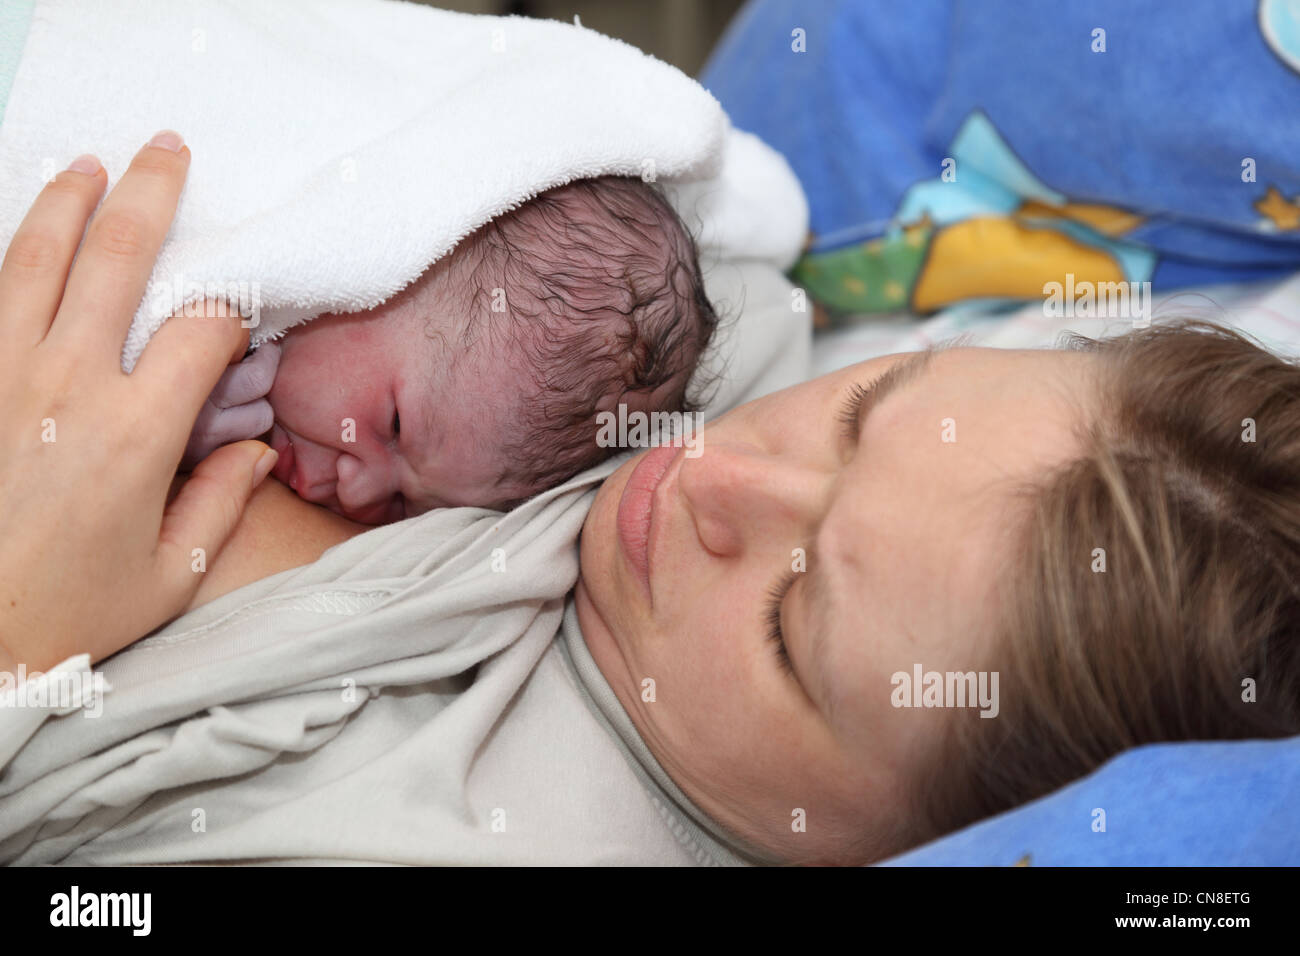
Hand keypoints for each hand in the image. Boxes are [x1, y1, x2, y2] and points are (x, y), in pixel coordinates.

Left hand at [0, 131, 277, 671]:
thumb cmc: (65, 615)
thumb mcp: (167, 576)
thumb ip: (220, 503)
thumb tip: (258, 453)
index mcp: (136, 434)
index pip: (201, 330)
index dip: (231, 307)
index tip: (237, 312)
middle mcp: (67, 387)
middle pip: (116, 259)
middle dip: (151, 194)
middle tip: (167, 148)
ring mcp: (2, 376)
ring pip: (33, 259)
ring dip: (66, 201)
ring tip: (88, 164)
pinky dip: (6, 256)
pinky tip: (20, 234)